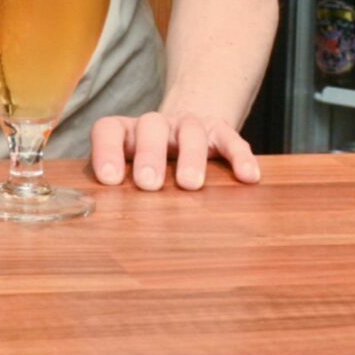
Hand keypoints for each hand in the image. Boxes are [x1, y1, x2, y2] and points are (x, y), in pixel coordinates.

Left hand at [88, 109, 261, 190]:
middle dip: (149, 155)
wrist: (186, 133)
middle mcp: (157, 126)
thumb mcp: (130, 174)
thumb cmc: (151, 168)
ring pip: (190, 132)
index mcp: (127, 134)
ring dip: (190, 156)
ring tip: (190, 184)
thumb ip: (120, 192)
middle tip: (148, 183)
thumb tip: (111, 228)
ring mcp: (188, 126)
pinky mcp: (219, 132)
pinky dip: (240, 156)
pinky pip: (231, 139)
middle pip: (151, 128)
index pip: (109, 130)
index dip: (106, 151)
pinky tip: (248, 177)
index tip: (109, 179)